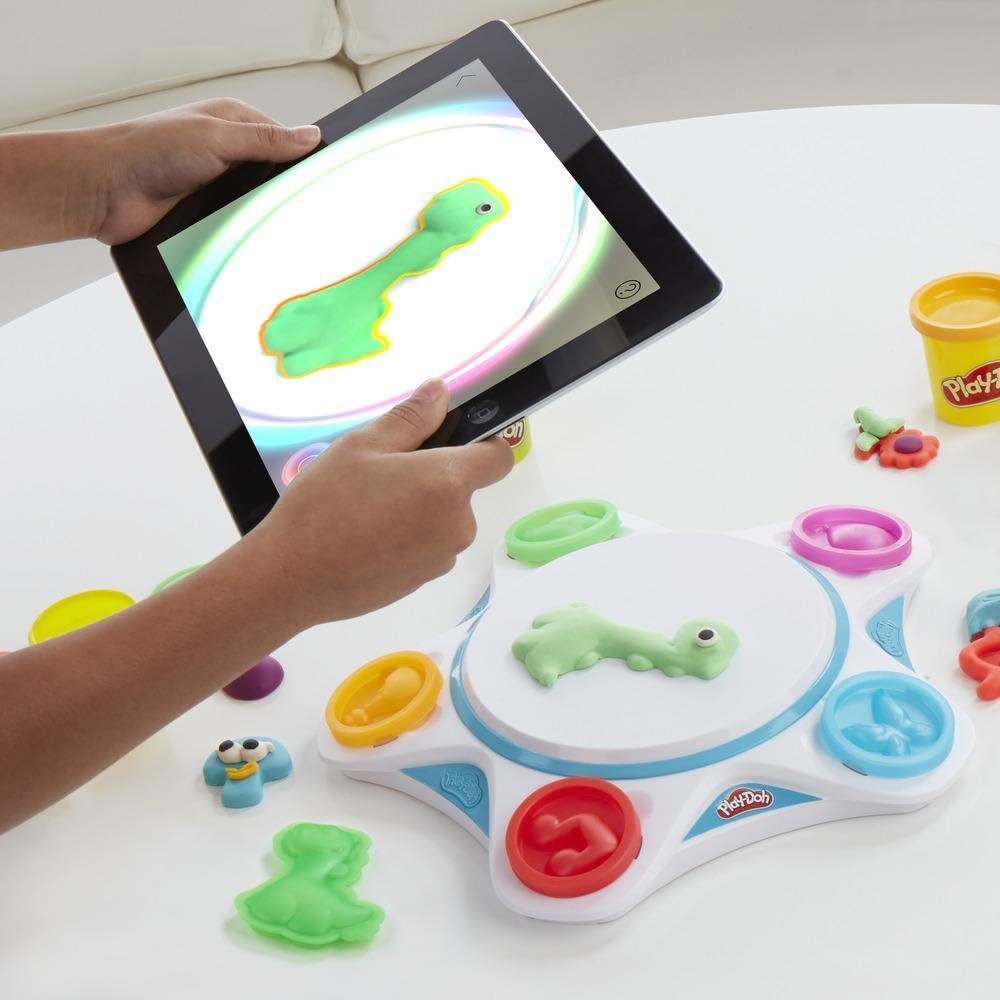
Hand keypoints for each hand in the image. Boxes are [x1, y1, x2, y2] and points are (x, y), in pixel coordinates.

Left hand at [93, 100, 320, 243]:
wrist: (104, 192)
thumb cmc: (147, 151)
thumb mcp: (215, 137)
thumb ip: (265, 140)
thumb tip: (309, 136)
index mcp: (233, 125)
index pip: (285, 143)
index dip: (302, 162)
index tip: (321, 181)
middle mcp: (228, 155)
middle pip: (275, 179)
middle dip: (283, 196)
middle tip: (299, 211)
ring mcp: (218, 189)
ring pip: (258, 208)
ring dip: (261, 219)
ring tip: (272, 229)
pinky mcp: (208, 218)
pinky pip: (238, 230)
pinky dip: (243, 237)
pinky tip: (250, 242)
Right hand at [251, 379, 513, 627]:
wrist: (292, 578)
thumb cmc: (324, 506)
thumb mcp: (362, 446)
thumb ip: (411, 418)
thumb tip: (440, 393)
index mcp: (448, 483)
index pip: (498, 458)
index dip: (483, 443)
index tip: (453, 438)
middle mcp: (457, 523)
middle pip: (463, 489)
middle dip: (433, 477)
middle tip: (383, 473)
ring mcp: (442, 556)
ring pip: (443, 519)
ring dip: (418, 509)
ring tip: (368, 507)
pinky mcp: (424, 580)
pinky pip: (426, 546)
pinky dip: (407, 537)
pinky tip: (366, 536)